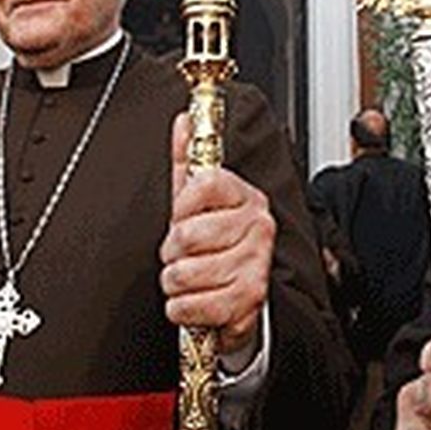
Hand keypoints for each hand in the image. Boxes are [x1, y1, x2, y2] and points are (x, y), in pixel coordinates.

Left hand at [159, 112, 274, 354]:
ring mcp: (255, 262)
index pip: (202, 184)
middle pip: (188, 233)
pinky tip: (193, 299)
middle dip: (172, 251)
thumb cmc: (216, 247)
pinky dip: (182, 308)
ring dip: (175, 281)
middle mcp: (258, 226)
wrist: (244, 297)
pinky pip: (192, 303)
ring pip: (185, 272)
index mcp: (245, 196)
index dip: (180, 205)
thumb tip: (184, 121)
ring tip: (188, 278)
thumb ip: (188, 158)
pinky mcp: (249, 298)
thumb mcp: (197, 200)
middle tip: (183, 254)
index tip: (180, 216)